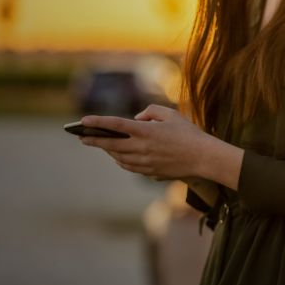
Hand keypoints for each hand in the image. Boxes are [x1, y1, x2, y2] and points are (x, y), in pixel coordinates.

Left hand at [78, 105, 242, 187]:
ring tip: (99, 144)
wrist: (203, 158)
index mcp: (147, 131)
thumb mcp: (171, 114)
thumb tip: (137, 119)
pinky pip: (129, 166)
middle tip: (81, 137)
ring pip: (118, 157)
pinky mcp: (150, 172)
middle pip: (111, 145)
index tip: (83, 120)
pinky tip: (118, 155)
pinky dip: (120, 160)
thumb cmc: (189, 133)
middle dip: (94, 140)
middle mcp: (142, 148)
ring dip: (107, 151)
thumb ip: (150, 111)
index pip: (116, 125)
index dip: (98, 122)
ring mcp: (145, 162)